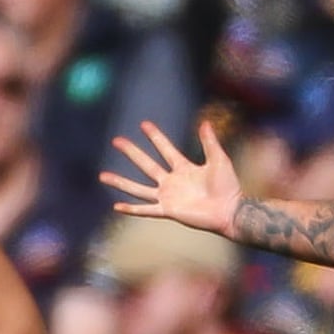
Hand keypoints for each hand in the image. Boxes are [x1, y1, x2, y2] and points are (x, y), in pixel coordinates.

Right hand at [100, 119, 241, 237]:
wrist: (230, 211)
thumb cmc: (228, 187)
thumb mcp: (219, 160)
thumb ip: (210, 142)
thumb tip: (206, 122)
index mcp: (184, 169)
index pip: (165, 149)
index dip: (155, 136)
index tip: (144, 124)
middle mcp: (172, 182)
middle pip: (147, 165)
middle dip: (132, 152)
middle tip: (116, 140)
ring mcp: (168, 197)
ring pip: (139, 188)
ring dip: (121, 182)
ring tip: (103, 176)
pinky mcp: (168, 210)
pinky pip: (146, 210)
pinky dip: (132, 209)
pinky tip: (117, 206)